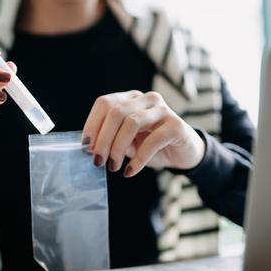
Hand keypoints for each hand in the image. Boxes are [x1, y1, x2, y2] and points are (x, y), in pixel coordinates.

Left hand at [82, 90, 205, 176]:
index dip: (92, 124)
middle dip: (103, 139)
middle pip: (116, 112)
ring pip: (131, 122)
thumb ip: (112, 140)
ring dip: (118, 148)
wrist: (184, 154)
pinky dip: (138, 159)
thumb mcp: (128, 143)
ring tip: (113, 167)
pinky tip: (130, 171)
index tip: (86, 146)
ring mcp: (163, 110)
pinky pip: (152, 141)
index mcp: (132, 99)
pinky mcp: (176, 125)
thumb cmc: (152, 147)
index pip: (105, 103)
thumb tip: (92, 147)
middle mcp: (147, 99)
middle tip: (98, 161)